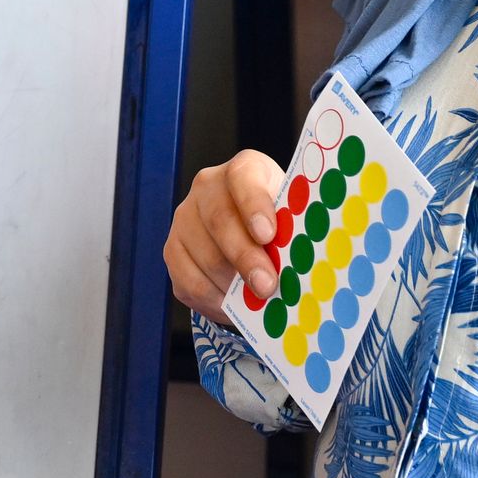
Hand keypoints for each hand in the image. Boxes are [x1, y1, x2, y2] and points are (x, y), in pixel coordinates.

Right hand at [164, 150, 287, 322]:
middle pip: (219, 221)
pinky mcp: (173, 251)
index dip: (254, 206)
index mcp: (245, 169)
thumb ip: (295, 230)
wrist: (253, 233)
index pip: (243, 179)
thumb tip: (304, 261)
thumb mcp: (294, 217)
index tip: (268, 235)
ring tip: (256, 302)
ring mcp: (185, 219)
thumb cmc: (281, 223)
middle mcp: (207, 188)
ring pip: (203, 256)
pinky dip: (214, 299)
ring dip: (231, 284)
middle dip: (245, 258)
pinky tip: (235, 307)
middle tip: (266, 285)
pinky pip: (189, 281)